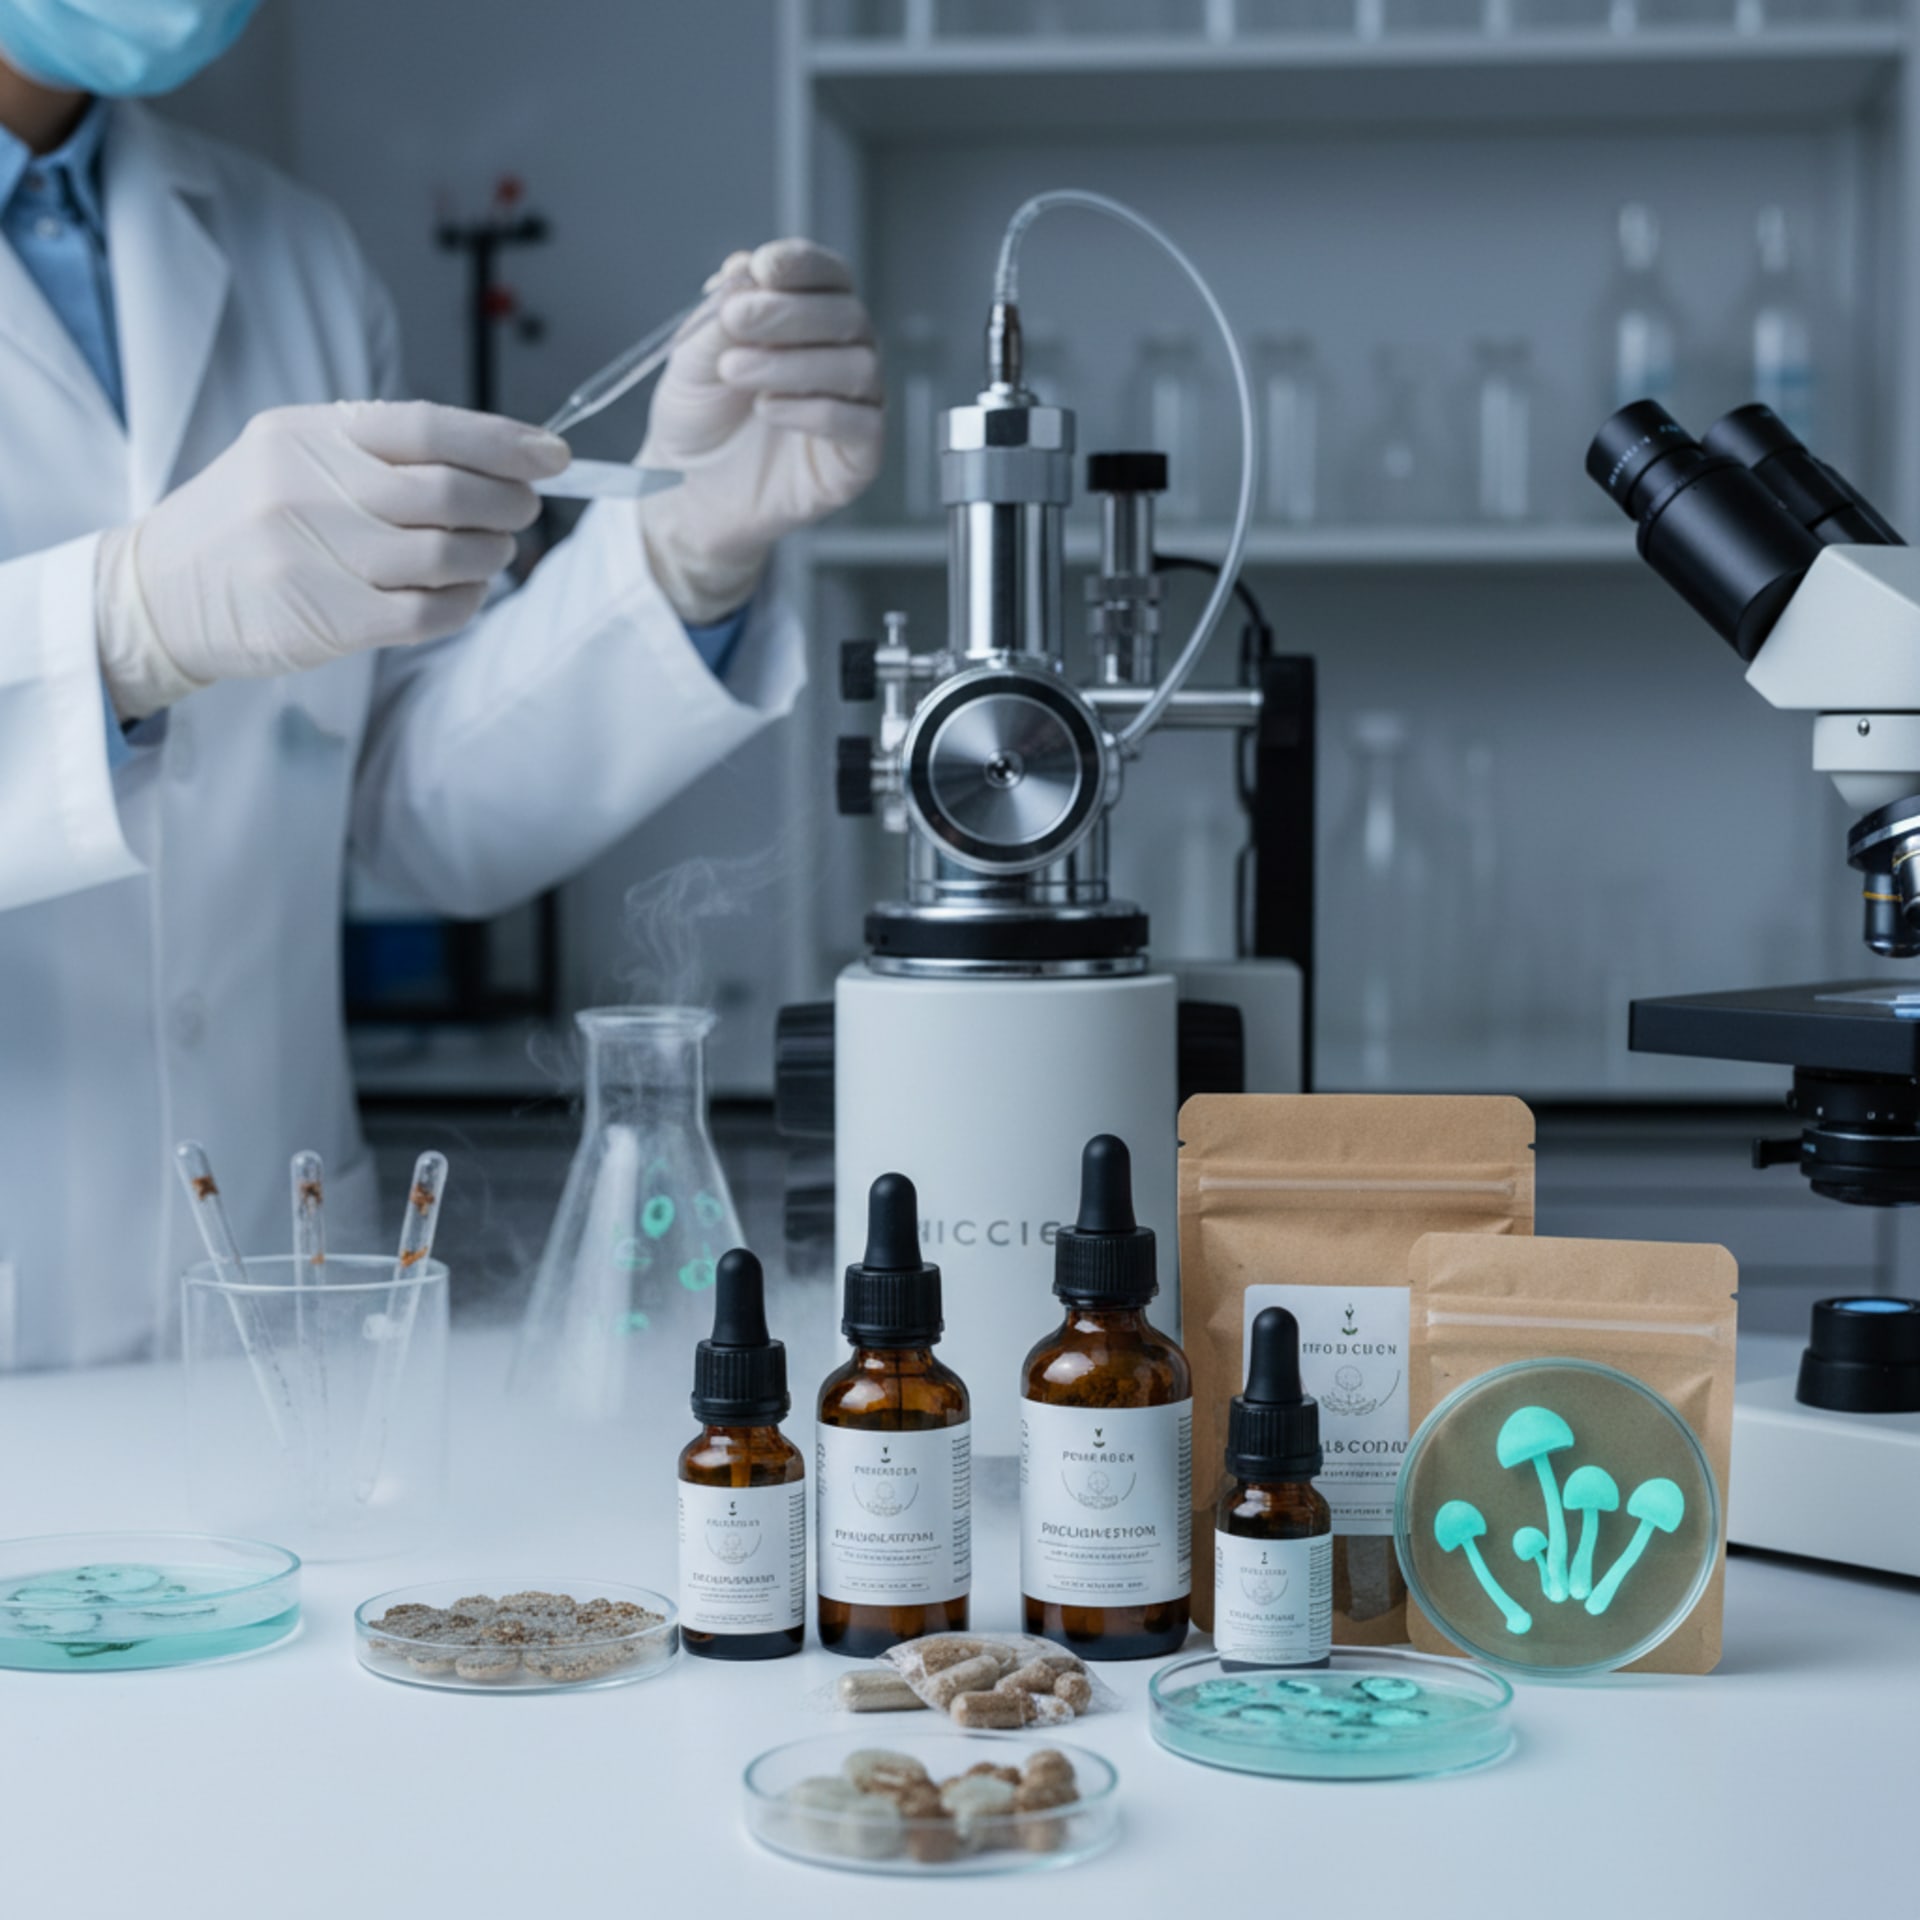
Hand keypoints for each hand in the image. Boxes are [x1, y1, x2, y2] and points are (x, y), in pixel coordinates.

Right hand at [96, 401, 568, 720]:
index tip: (552, 455)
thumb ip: (381, 449)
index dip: (504, 441)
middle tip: (522, 510)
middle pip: (451, 493)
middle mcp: (311, 488)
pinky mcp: (329, 619)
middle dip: (509, 502)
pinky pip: (431, 611)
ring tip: (492, 552)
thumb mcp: (294, 453)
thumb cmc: (250, 519)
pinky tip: (465, 591)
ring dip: (492, 555)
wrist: (163, 590)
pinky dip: (466, 601)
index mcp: (310, 434)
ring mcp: (318, 556)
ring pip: (449, 554)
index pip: (428, 428)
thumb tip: (499, 455)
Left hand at [638, 238, 882, 625]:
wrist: (689, 491)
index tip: (764, 268)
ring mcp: (856, 405)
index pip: (827, 275)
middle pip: (846, 315)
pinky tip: (769, 410)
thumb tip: (744, 268)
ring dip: (793, 363)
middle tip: (737, 319)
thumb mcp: (692, 358)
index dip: (802, 265)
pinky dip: (814, 411)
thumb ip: (720, 314)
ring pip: (857, 366)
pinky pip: (861, 424)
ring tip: (736, 372)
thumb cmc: (700, 420)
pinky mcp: (860, 456)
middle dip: (789, 312)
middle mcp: (841, 354)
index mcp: (808, 318)